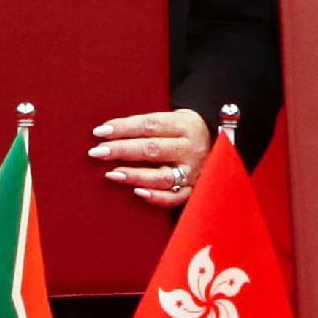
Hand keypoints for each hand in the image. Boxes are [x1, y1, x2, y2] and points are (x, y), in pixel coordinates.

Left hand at [93, 107, 210, 204]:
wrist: (219, 147)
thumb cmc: (184, 132)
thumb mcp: (174, 119)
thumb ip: (148, 125)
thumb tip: (109, 131)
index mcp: (185, 125)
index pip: (150, 125)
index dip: (124, 127)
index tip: (100, 131)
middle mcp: (191, 148)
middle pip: (153, 149)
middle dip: (122, 150)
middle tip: (97, 152)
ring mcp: (193, 171)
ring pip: (161, 176)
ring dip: (134, 175)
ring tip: (111, 174)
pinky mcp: (193, 189)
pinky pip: (174, 198)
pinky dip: (155, 197)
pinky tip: (137, 193)